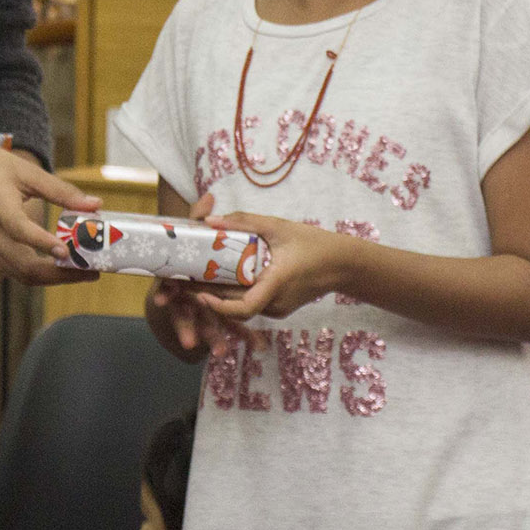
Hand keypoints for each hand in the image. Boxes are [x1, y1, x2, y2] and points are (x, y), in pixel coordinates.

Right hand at [0, 135, 100, 283]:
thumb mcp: (24, 170)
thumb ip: (60, 190)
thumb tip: (94, 205)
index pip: (18, 229)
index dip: (43, 243)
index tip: (68, 252)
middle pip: (22, 266)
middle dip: (60, 274)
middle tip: (91, 272)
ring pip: (19, 272)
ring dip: (52, 277)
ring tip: (82, 272)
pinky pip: (13, 266)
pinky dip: (38, 270)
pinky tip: (60, 264)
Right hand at [147, 191, 242, 361]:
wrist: (204, 263)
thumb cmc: (192, 248)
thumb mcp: (195, 230)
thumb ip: (198, 216)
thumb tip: (209, 196)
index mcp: (176, 278)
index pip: (167, 287)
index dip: (163, 293)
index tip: (160, 300)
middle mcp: (186, 298)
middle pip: (183, 314)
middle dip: (185, 329)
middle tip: (189, 342)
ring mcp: (204, 310)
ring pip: (207, 326)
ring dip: (213, 339)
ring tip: (221, 353)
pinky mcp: (223, 316)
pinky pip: (233, 327)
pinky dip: (244, 335)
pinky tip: (256, 345)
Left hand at [194, 211, 355, 321]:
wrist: (343, 264)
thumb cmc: (313, 242)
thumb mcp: (278, 226)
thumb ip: (244, 222)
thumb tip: (210, 220)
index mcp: (276, 283)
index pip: (243, 307)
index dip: (218, 305)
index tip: (198, 293)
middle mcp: (276, 302)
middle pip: (235, 305)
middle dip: (210, 295)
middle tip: (185, 279)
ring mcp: (279, 309)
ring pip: (243, 306)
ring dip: (222, 294)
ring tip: (199, 277)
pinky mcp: (280, 308)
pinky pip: (254, 304)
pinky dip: (238, 293)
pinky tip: (224, 278)